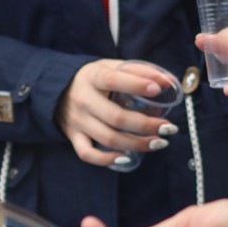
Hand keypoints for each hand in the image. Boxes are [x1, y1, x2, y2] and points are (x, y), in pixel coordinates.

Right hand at [56, 60, 179, 166]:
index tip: (157, 89)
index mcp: (92, 77)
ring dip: (137, 144)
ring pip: (107, 138)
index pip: (113, 80)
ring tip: (158, 142)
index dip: (136, 85)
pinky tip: (127, 157)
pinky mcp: (73, 136)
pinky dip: (107, 159)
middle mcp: (83, 99)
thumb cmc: (94, 79)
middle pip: (115, 117)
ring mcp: (77, 120)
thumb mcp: (112, 66)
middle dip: (145, 125)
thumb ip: (140, 71)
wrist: (59, 89)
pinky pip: (88, 154)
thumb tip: (168, 81)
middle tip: (168, 127)